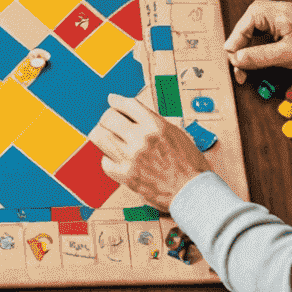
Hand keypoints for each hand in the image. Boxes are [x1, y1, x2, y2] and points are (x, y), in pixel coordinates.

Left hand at [91, 94, 209, 210]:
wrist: (192, 192)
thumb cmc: (188, 165)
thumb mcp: (175, 133)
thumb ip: (152, 122)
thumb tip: (133, 113)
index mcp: (155, 125)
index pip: (127, 104)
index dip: (117, 100)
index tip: (112, 100)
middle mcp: (141, 138)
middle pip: (108, 117)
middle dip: (107, 118)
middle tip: (109, 122)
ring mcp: (131, 157)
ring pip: (99, 136)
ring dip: (102, 134)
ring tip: (107, 137)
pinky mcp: (126, 175)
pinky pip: (105, 162)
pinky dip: (108, 159)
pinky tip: (115, 159)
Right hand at [223, 0, 291, 82]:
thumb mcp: (288, 54)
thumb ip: (260, 57)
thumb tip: (236, 59)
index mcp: (264, 11)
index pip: (238, 33)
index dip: (236, 54)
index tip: (238, 72)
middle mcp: (262, 9)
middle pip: (240, 34)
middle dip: (239, 55)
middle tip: (242, 76)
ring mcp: (266, 15)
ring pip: (245, 37)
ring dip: (246, 55)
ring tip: (247, 72)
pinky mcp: (270, 23)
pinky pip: (254, 37)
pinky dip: (254, 51)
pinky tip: (256, 63)